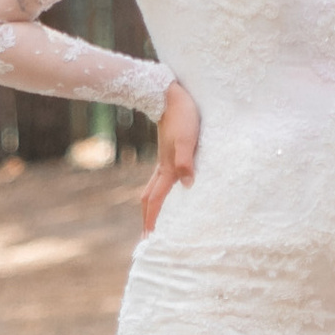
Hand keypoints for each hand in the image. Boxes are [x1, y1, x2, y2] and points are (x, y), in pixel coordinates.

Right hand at [141, 82, 198, 235]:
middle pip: (149, 198)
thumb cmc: (183, 116)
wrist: (169, 95)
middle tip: (146, 238)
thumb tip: (187, 186)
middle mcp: (163, 167)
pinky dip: (159, 192)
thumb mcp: (188, 138)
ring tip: (153, 220)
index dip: (153, 220)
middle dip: (147, 218)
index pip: (157, 200)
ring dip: (152, 206)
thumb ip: (186, 161)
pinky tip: (169, 191)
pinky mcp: (168, 152)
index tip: (150, 239)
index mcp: (167, 168)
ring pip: (152, 189)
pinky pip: (160, 179)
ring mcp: (164, 160)